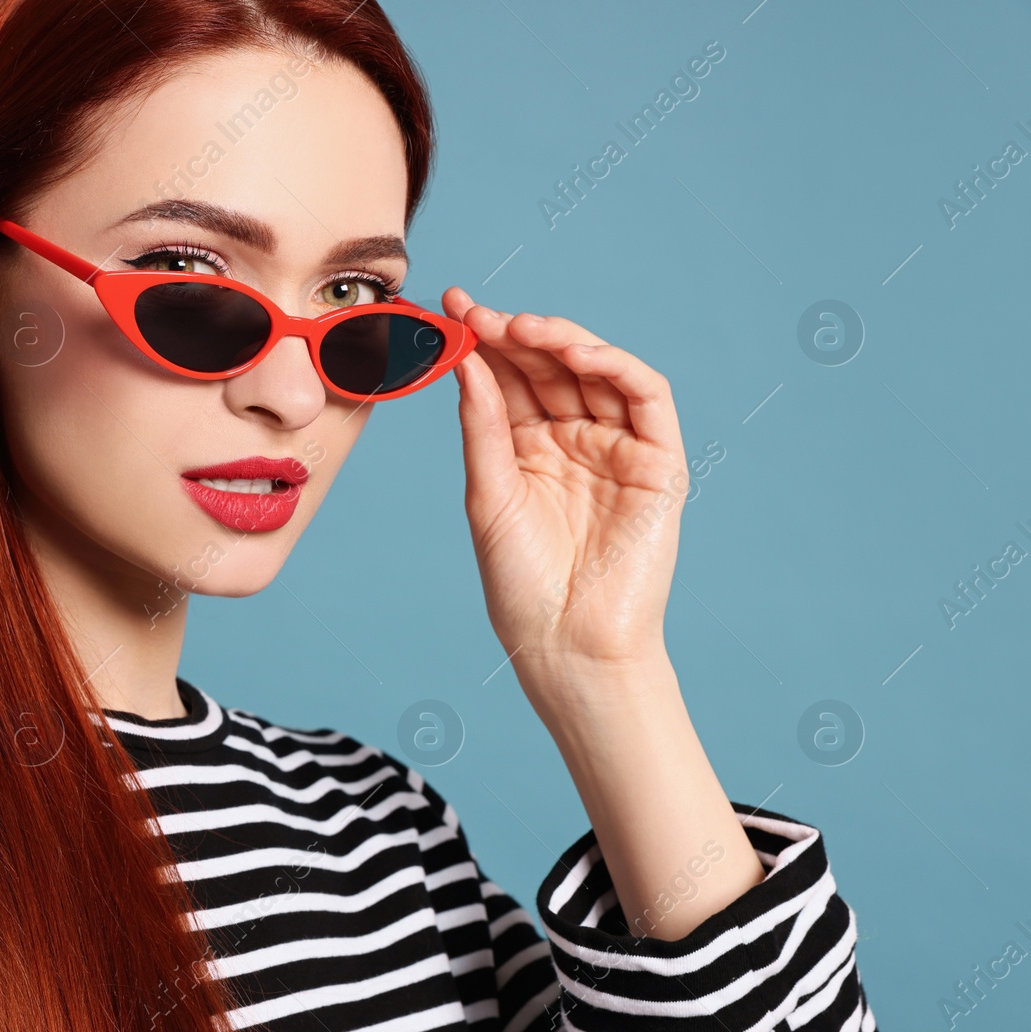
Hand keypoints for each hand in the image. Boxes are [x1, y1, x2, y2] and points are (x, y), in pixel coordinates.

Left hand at [442, 288, 689, 674]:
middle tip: (477, 313)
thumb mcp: (488, 495)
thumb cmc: (522, 584)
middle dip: (513, 335)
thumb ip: (482, 426)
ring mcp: (617, 449)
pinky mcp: (658, 463)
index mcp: (527, 450)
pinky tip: (577, 352)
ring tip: (520, 327)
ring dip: (561, 342)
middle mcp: (573, 442)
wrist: (567, 645)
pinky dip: (615, 366)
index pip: (508, 380)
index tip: (450, 309)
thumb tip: (467, 359)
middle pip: (548, 369)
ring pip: (596, 373)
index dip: (483, 343)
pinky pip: (646, 398)